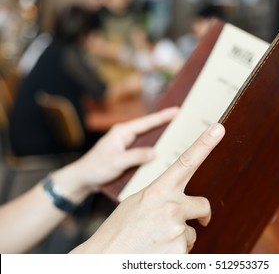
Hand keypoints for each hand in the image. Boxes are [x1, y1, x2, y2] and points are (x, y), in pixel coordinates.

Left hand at [51, 107, 178, 203]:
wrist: (82, 179)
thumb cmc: (95, 168)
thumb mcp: (116, 162)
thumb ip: (135, 156)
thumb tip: (154, 153)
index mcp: (122, 132)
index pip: (146, 122)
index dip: (162, 116)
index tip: (177, 110)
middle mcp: (125, 135)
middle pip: (150, 128)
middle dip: (165, 125)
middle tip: (183, 122)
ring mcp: (127, 144)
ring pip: (148, 140)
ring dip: (160, 139)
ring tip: (178, 138)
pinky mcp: (127, 154)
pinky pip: (144, 150)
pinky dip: (154, 151)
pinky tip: (164, 155)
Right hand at [71, 123, 224, 252]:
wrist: (105, 259)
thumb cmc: (119, 230)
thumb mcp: (137, 203)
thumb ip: (161, 196)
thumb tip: (180, 200)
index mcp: (158, 190)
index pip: (186, 162)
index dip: (204, 144)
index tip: (218, 129)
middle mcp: (171, 207)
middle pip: (202, 205)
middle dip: (201, 214)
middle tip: (200, 220)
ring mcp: (177, 230)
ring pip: (191, 231)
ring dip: (179, 236)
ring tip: (155, 242)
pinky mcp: (180, 252)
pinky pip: (187, 249)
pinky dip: (175, 251)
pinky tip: (157, 253)